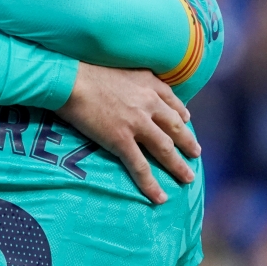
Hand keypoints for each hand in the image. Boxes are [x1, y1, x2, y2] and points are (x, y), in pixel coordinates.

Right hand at [56, 63, 198, 203]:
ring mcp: (137, 124)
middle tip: (196, 153)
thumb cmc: (88, 71)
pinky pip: (140, 166)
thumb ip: (134, 79)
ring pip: (165, 148)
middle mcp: (148, 103)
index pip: (172, 101)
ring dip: (178, 165)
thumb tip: (133, 88)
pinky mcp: (121, 140)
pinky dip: (151, 184)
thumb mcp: (120, 68)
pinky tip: (159, 197)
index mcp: (148, 84)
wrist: (71, 81)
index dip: (181, 114)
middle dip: (188, 142)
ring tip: (187, 177)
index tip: (186, 121)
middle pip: (175, 127)